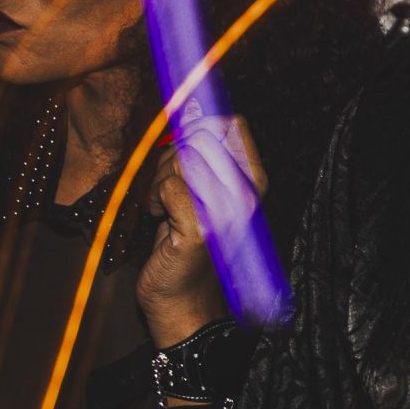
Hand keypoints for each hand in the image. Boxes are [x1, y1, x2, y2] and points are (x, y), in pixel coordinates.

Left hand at [134, 118, 263, 346]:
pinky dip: (154, 199)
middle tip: (170, 187)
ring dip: (159, 180)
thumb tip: (189, 109)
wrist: (183, 299)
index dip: (201, 127)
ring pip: (180, 159)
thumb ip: (200, 152)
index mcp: (255, 180)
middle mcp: (248, 194)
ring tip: (165, 206)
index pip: (233, 124)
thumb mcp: (202, 189)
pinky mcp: (200, 228)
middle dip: (173, 157)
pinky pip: (167, 186)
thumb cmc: (186, 239)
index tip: (185, 147)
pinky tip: (160, 218)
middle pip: (200, 137)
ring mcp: (227, 212)